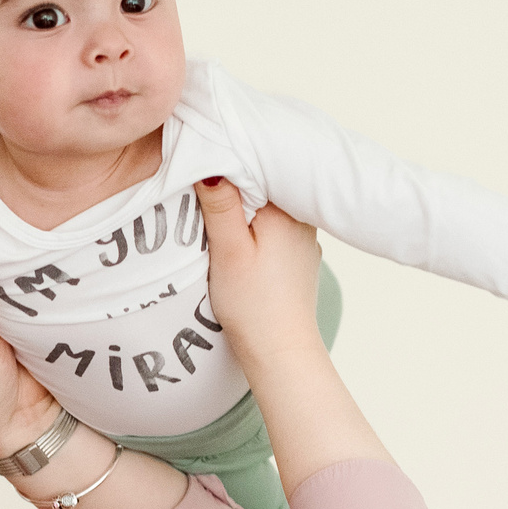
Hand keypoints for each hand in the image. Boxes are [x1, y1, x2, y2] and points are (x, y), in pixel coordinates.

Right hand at [193, 179, 324, 368]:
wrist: (280, 349)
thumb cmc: (252, 304)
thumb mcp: (228, 251)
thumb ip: (221, 206)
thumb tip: (210, 163)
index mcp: (286, 209)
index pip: (256, 164)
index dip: (227, 159)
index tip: (202, 160)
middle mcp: (302, 218)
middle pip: (265, 183)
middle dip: (236, 182)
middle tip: (205, 184)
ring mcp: (305, 238)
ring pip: (271, 205)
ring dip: (248, 205)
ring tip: (221, 209)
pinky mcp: (300, 257)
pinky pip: (278, 226)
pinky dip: (259, 225)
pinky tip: (244, 237)